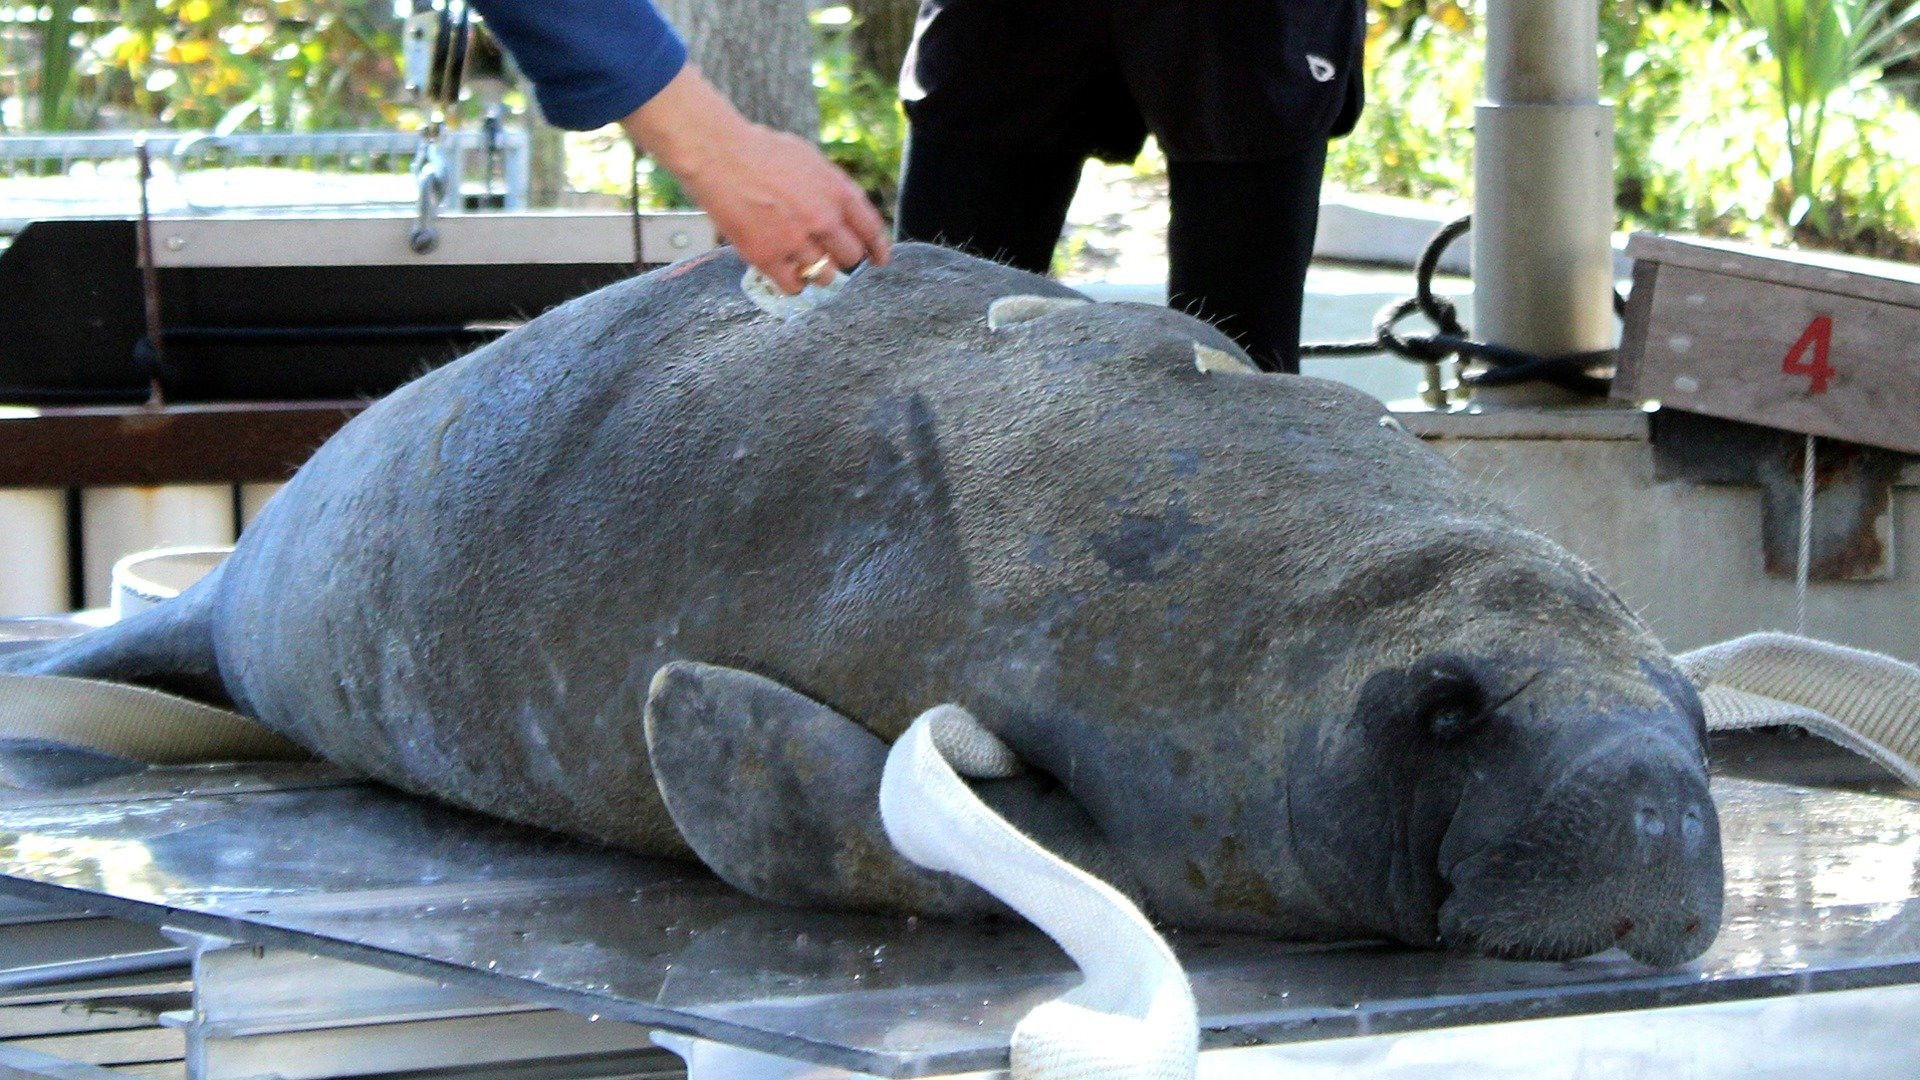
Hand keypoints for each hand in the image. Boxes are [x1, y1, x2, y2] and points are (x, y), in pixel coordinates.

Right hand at [622, 64, 890, 293]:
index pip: (871, 230)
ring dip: (818, 273)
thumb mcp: (810, 160)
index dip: (878, 249)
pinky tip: (786, 274)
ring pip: (824, 276)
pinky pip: (794, 286)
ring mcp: (797, 241)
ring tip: (805, 265)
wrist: (719, 155)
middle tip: (831, 257)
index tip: (879, 261)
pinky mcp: (769, 257)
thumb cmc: (761, 151)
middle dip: (843, 258)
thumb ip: (831, 188)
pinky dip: (793, 283)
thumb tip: (844, 213)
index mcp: (838, 191)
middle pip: (850, 258)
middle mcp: (823, 220)